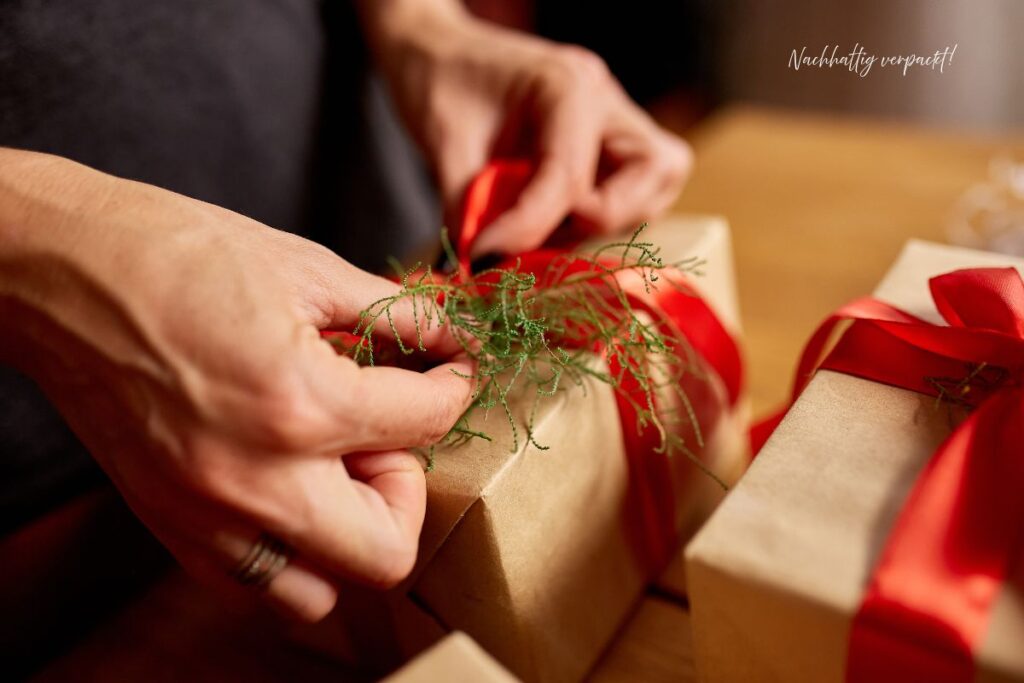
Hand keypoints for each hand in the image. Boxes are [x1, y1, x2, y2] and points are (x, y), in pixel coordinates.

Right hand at [0, 149, 474, 620]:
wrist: (60, 272)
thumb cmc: (175, 254)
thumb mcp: (306, 269)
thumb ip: (395, 317)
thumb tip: (451, 340)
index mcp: (299, 405)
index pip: (425, 424)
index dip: (455, 388)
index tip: (449, 371)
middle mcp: (257, 481)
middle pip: (388, 550)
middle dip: (409, 489)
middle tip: (387, 435)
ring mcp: (207, 517)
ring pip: (321, 592)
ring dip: (349, 537)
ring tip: (334, 467)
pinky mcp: (171, 527)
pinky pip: (255, 586)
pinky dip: (291, 555)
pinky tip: (288, 489)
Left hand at [360, 1, 692, 255]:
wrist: (438, 53)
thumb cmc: (439, 80)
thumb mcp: (443, 141)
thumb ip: (467, 206)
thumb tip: (479, 268)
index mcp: (568, 85)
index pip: (572, 175)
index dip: (529, 228)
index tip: (483, 257)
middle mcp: (607, 101)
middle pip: (654, 172)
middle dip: (601, 219)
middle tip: (540, 232)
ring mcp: (616, 123)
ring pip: (653, 189)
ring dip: (600, 223)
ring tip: (538, 227)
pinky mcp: (610, 147)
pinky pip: (633, 195)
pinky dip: (596, 220)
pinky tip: (549, 220)